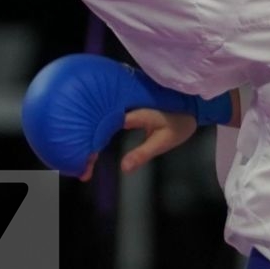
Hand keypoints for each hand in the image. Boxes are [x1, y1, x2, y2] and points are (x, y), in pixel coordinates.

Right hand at [77, 109, 198, 180]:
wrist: (191, 106)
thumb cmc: (178, 124)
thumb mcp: (162, 142)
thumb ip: (142, 154)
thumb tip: (124, 168)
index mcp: (133, 112)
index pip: (105, 124)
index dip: (92, 139)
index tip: (83, 155)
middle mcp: (125, 103)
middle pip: (99, 118)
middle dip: (86, 135)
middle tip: (78, 157)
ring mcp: (125, 101)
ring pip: (102, 113)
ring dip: (90, 128)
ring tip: (78, 145)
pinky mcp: (126, 101)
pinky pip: (109, 111)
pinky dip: (99, 122)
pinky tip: (90, 133)